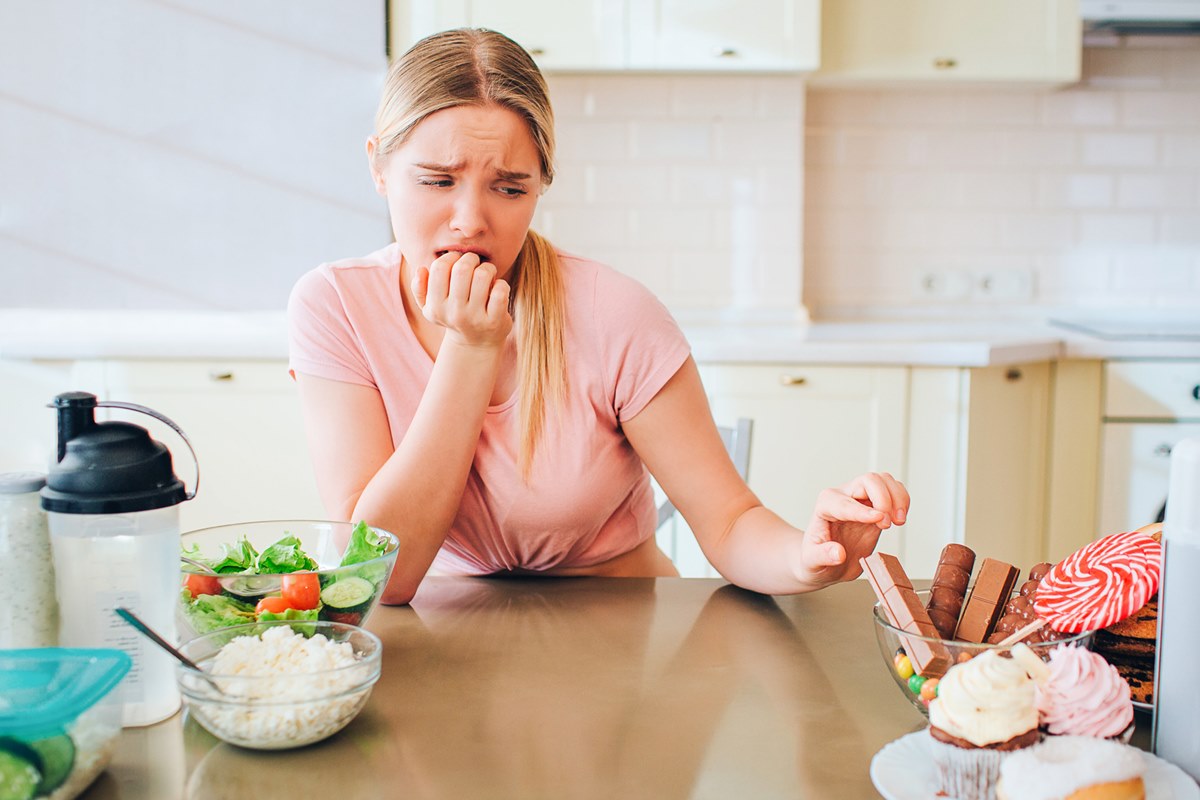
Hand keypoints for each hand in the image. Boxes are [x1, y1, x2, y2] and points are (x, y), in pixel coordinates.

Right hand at [412, 252, 511, 347]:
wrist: (476, 345)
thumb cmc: (453, 316)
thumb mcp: (430, 307)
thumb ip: (419, 288)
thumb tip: (421, 269)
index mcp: (436, 307)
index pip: (439, 268)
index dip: (450, 257)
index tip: (457, 260)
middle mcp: (454, 313)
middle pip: (462, 269)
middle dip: (471, 258)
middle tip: (475, 263)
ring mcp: (475, 318)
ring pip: (482, 276)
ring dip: (488, 268)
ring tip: (487, 273)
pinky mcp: (495, 321)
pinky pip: (500, 291)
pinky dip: (501, 283)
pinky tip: (497, 288)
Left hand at [797, 472, 908, 586]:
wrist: (826, 562)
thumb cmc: (816, 559)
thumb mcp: (812, 561)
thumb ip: (823, 556)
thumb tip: (838, 553)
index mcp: (825, 507)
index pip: (845, 502)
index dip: (862, 510)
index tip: (879, 519)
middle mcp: (843, 497)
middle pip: (868, 480)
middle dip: (883, 499)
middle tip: (889, 524)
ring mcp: (861, 500)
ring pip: (883, 481)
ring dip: (897, 497)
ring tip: (898, 521)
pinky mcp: (876, 507)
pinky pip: (893, 490)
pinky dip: (902, 500)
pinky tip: (899, 517)